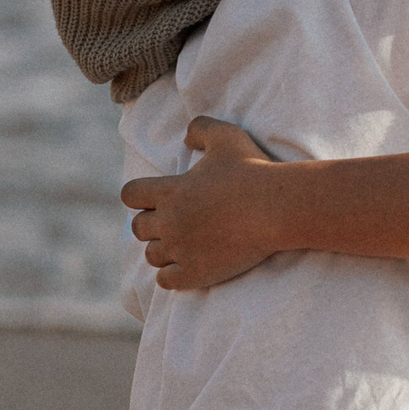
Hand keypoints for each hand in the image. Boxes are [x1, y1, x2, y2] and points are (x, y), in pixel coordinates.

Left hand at [120, 117, 288, 290]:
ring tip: (185, 245)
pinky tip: (189, 266)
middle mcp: (168, 222)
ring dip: (164, 250)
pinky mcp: (195, 273)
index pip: (130, 195)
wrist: (279, 207)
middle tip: (178, 222)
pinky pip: (166, 281)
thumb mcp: (227, 137)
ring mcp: (180, 250)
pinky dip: (172, 276)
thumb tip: (186, 138)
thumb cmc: (254, 171)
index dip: (141, 196)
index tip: (160, 198)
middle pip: (138, 228)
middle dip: (153, 224)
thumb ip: (201, 128)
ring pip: (152, 255)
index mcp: (169, 191)